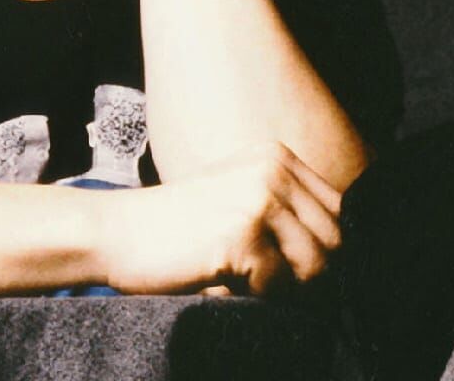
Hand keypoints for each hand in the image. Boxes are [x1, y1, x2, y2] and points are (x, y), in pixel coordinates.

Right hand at [97, 143, 340, 296]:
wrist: (113, 232)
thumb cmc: (175, 228)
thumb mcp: (238, 199)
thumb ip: (286, 213)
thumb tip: (340, 255)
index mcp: (277, 156)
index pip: (340, 208)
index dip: (331, 247)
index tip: (304, 271)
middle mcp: (274, 169)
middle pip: (335, 236)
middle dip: (315, 273)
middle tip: (279, 288)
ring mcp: (259, 198)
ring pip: (316, 262)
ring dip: (290, 288)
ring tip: (254, 286)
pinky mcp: (242, 232)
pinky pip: (280, 282)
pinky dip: (261, 296)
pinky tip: (230, 285)